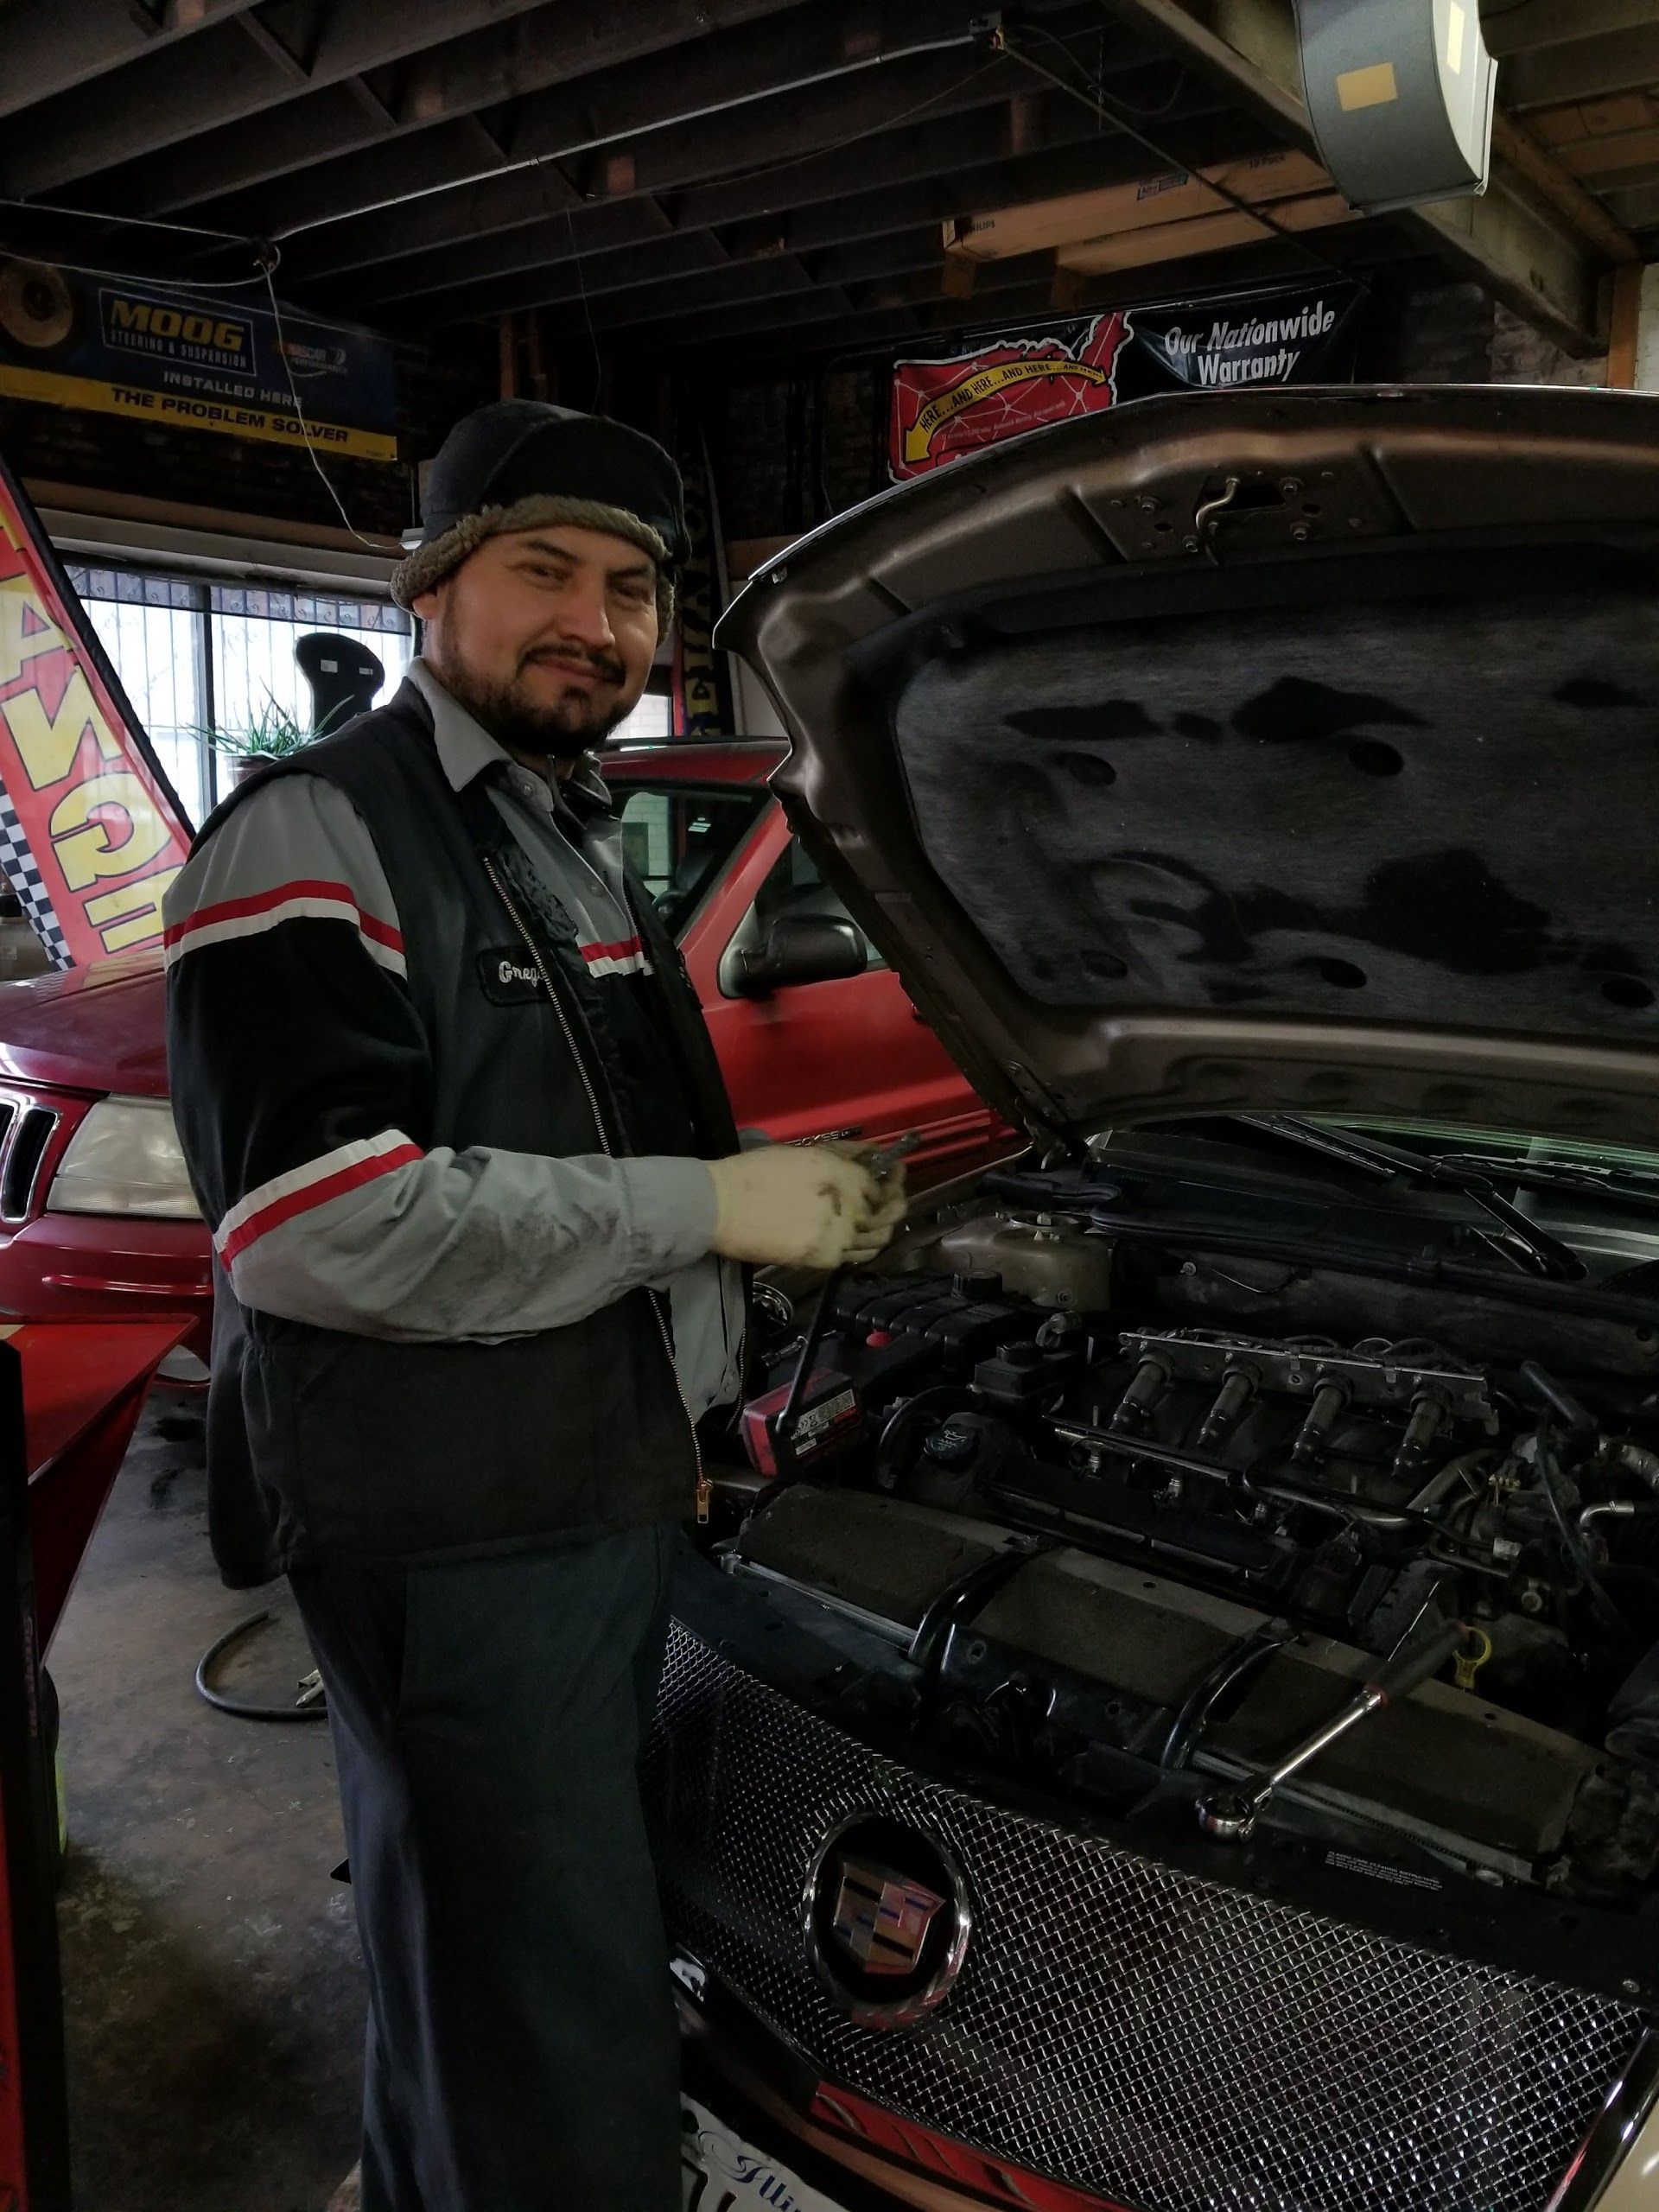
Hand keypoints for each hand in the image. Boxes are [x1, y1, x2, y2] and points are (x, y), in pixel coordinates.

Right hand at [706, 1145, 901, 1270]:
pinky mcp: (823, 1260)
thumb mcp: (803, 1152)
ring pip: (878, 1240)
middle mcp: (848, 1207)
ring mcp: (838, 1237)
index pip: (881, 1183)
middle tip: (891, 1199)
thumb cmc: (756, 1173)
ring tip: (876, 1221)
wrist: (722, 1207)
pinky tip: (853, 1237)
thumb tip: (869, 1157)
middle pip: (889, 1213)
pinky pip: (853, 1256)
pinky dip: (860, 1248)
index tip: (892, 1174)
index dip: (892, 1178)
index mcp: (842, 1175)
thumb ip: (842, 1156)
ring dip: (883, 1229)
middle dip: (895, 1204)